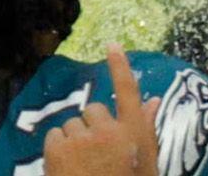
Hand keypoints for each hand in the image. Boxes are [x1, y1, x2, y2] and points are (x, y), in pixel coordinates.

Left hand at [43, 44, 162, 175]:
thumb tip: (152, 100)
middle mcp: (108, 130)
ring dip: (73, 140)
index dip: (120, 66)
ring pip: (72, 125)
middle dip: (92, 127)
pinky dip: (57, 149)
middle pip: (93, 110)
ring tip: (80, 166)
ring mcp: (81, 139)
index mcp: (133, 133)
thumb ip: (146, 129)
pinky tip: (66, 168)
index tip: (111, 44)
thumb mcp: (146, 164)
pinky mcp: (57, 149)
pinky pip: (55, 136)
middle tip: (95, 154)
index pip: (128, 92)